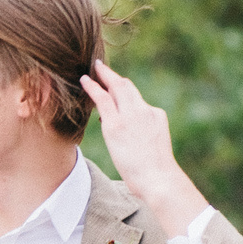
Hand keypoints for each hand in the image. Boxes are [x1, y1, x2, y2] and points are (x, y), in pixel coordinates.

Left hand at [79, 61, 207, 237]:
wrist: (159, 176)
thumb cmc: (155, 172)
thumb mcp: (151, 147)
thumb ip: (139, 137)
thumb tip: (124, 139)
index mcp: (156, 115)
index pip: (137, 99)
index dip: (124, 90)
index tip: (115, 84)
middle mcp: (144, 110)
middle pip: (127, 87)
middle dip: (113, 76)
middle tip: (100, 67)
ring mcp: (130, 115)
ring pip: (116, 88)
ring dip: (103, 76)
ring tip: (92, 68)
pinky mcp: (116, 124)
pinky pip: (103, 99)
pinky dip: (93, 88)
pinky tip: (83, 81)